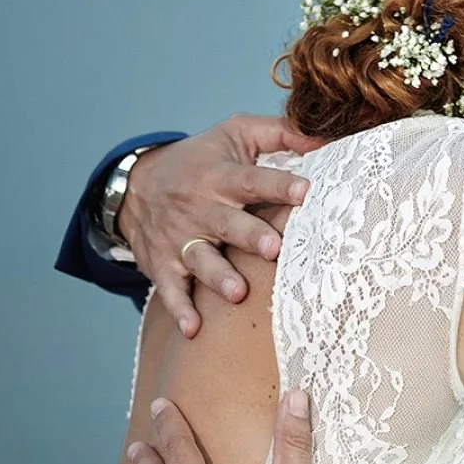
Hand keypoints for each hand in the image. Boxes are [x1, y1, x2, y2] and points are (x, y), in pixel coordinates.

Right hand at [118, 114, 321, 335]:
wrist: (136, 185)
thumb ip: (282, 133)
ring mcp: (180, 239)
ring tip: (238, 293)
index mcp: (220, 175)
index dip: (279, 184)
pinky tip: (193, 330)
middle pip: (227, 223)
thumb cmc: (202, 158)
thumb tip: (327, 140)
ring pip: (200, 259)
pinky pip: (170, 290)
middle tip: (274, 248)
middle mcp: (199, 208)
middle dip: (250, 236)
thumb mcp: (236, 133)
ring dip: (219, 277)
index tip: (306, 191)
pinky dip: (180, 310)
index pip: (252, 179)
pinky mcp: (164, 265)